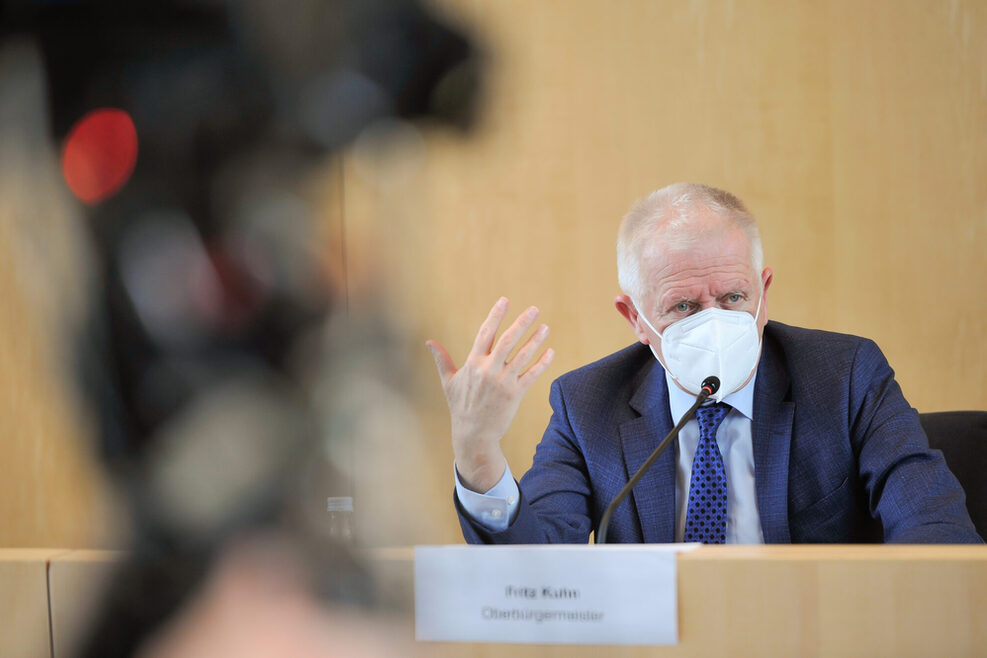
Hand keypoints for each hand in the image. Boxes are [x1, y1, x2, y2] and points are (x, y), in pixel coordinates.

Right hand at [426, 297, 553, 492]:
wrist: (474, 434)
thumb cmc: (460, 406)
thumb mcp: (449, 381)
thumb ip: (442, 359)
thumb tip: (429, 342)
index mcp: (473, 363)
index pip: (486, 332)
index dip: (496, 315)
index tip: (505, 300)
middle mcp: (488, 370)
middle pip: (508, 340)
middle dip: (522, 323)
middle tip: (534, 309)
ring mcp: (503, 382)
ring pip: (523, 356)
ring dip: (536, 340)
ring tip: (545, 328)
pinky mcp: (515, 394)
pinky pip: (532, 375)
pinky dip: (542, 363)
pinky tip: (550, 352)